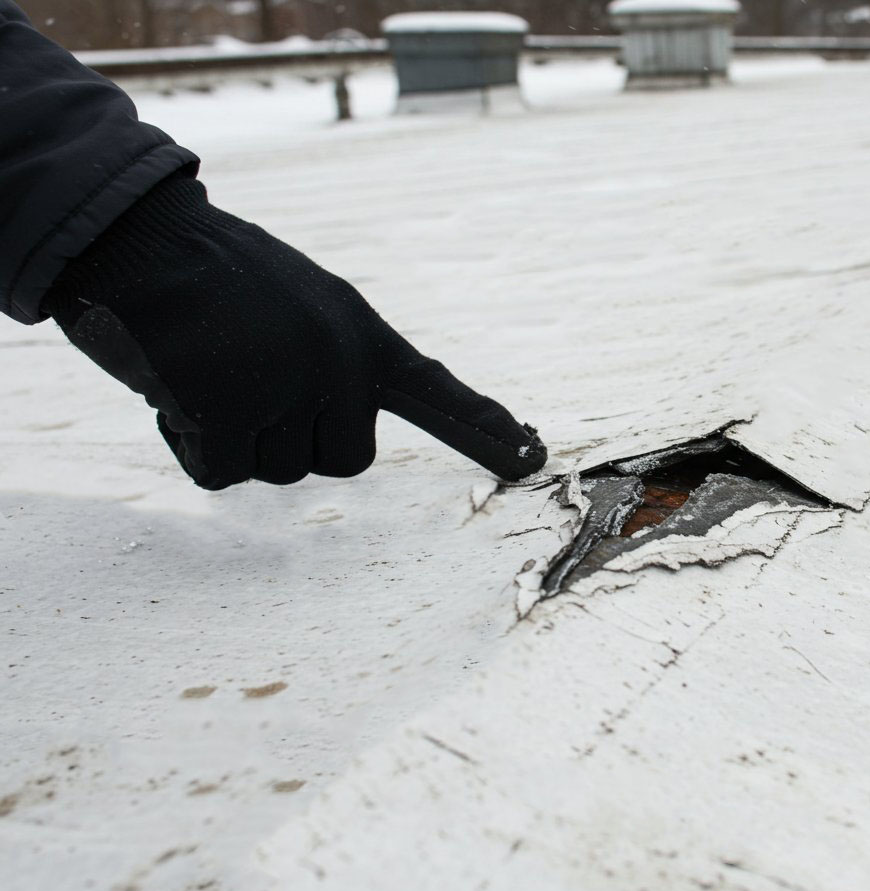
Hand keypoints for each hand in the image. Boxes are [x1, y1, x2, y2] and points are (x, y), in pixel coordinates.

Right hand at [43, 176, 545, 488]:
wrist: (138, 238)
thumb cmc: (210, 273)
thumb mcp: (295, 305)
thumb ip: (327, 364)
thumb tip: (328, 440)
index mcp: (358, 332)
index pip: (434, 389)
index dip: (482, 427)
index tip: (531, 456)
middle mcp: (338, 362)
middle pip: (343, 462)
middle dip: (294, 443)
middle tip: (246, 385)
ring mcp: (291, 387)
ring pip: (279, 471)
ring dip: (234, 439)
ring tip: (206, 372)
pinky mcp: (235, 410)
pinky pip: (222, 472)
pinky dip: (192, 445)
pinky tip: (176, 390)